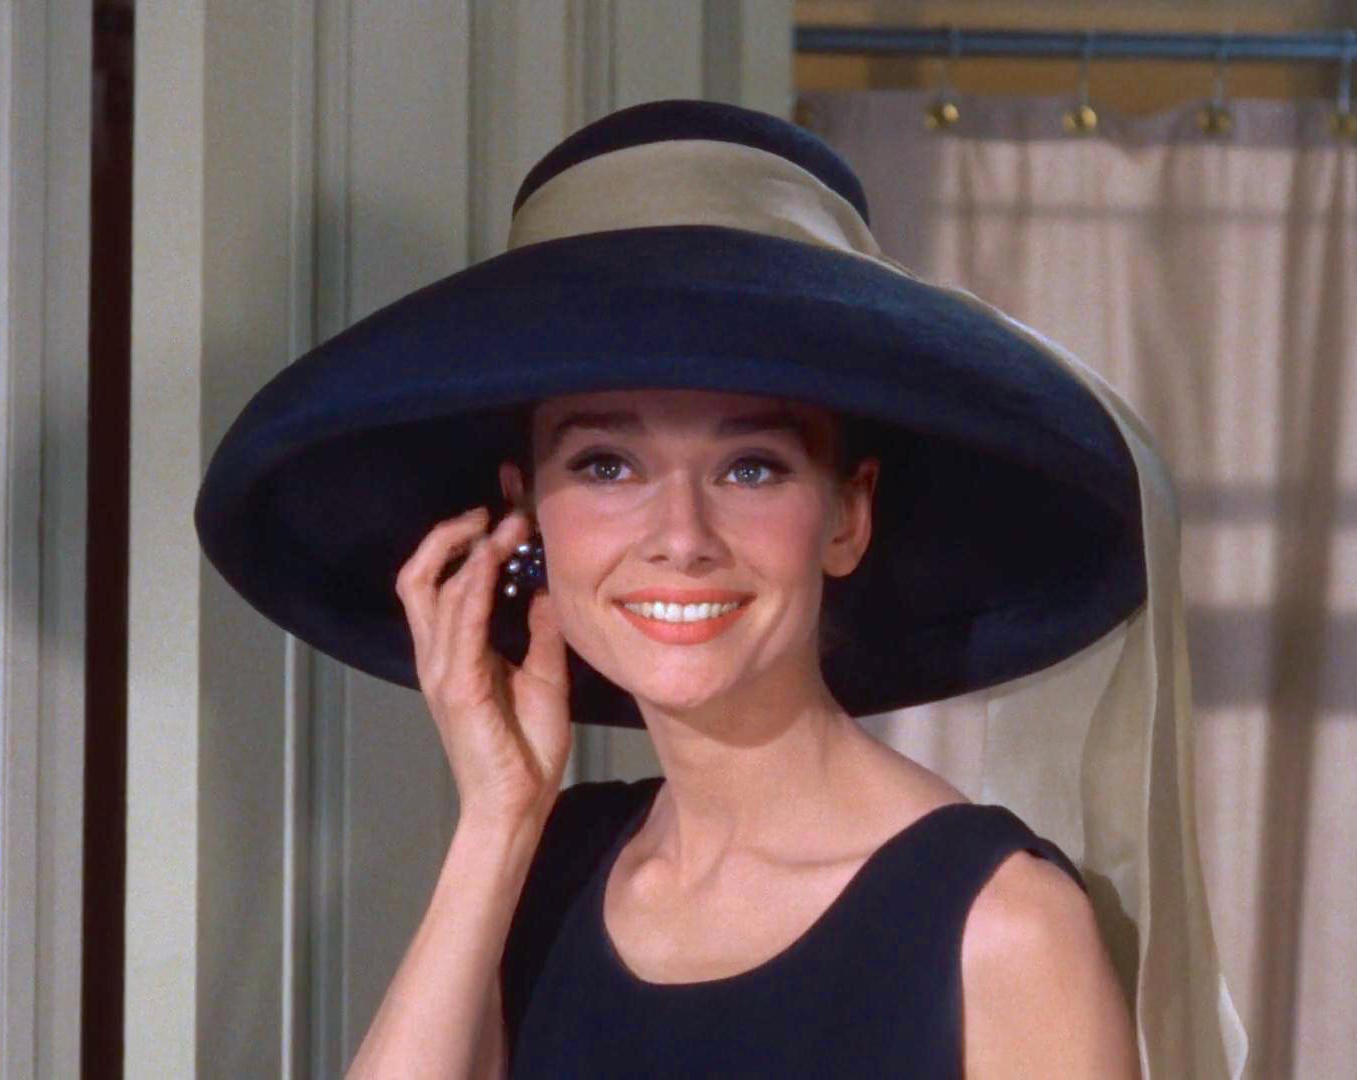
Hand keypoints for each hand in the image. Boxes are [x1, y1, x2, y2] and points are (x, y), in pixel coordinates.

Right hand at [395, 507, 570, 828]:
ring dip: (471, 551)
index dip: (462, 540)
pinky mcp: (456, 685)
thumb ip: (541, 630)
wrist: (516, 805)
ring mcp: (442, 669)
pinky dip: (471, 587)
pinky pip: (458, 625)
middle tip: (493, 509)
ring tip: (506, 524)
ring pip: (434, 591)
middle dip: (451, 534)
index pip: (442, 581)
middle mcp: (438, 654)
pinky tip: (491, 562)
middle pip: (419, 576)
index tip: (504, 510)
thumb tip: (544, 588)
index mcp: (455, 651)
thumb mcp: (544, 673)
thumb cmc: (527, 748)